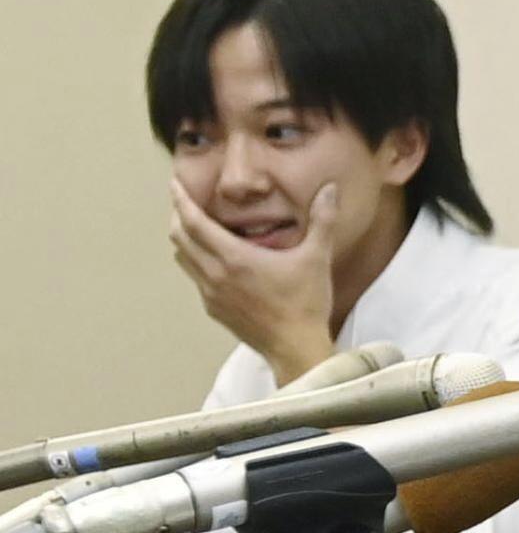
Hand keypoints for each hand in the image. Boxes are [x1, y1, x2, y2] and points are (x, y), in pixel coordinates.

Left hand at [167, 180, 341, 378]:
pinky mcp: (214, 309)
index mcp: (234, 258)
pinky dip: (196, 262)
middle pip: (179, 237)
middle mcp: (214, 274)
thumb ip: (322, 220)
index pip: (193, 222)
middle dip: (178, 216)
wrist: (296, 348)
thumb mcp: (317, 258)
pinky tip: (214, 261)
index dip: (181, 200)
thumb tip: (330, 190)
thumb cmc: (305, 303)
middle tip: (184, 202)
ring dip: (184, 239)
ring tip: (194, 228)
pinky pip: (195, 278)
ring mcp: (210, 293)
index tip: (174, 183)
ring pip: (183, 258)